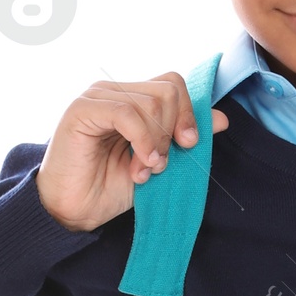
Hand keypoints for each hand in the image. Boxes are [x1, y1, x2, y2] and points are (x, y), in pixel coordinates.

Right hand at [36, 73, 229, 232]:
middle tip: (159, 164)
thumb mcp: (158, 162)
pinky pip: (128, 113)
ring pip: (150, 103)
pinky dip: (142, 141)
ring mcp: (98, 97)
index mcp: (132, 99)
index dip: (188, 113)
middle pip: (167, 90)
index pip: (172, 84)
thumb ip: (184, 139)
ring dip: (156, 144)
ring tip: (144, 170)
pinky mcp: (83, 109)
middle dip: (173, 131)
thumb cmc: (109, 188)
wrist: (73, 211)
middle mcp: (115, 91)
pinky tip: (139, 164)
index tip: (188, 146)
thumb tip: (222, 119)